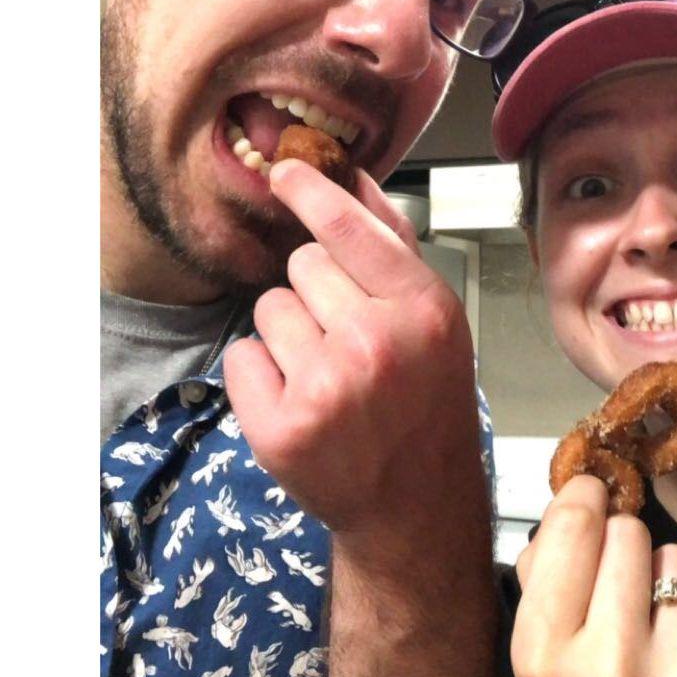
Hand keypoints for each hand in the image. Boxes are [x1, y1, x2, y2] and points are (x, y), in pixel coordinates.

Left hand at [222, 159, 486, 563]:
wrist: (415, 503)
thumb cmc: (426, 402)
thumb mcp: (434, 319)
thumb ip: (393, 246)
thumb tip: (352, 176)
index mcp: (422, 310)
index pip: (349, 229)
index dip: (311, 193)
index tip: (284, 173)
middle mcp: (375, 344)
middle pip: (302, 264)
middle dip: (315, 292)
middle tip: (347, 339)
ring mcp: (325, 389)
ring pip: (268, 309)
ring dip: (287, 334)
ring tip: (326, 372)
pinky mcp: (281, 429)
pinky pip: (242, 356)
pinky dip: (260, 374)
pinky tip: (298, 399)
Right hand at [511, 476, 676, 676]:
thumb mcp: (536, 668)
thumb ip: (542, 579)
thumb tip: (574, 498)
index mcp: (545, 659)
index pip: (572, 529)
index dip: (585, 499)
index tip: (592, 496)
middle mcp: (612, 671)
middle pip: (630, 535)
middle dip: (625, 548)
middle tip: (622, 589)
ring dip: (669, 581)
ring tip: (659, 632)